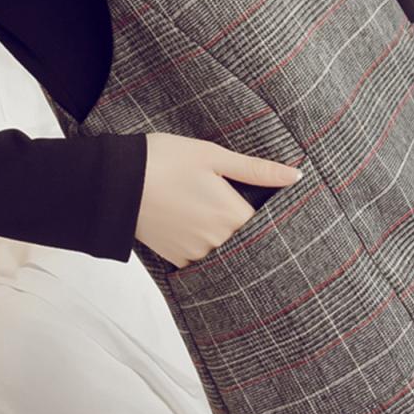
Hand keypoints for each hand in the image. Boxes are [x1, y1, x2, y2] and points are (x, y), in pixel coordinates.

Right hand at [135, 132, 301, 268]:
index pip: (266, 224)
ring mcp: (195, 253)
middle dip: (241, 221)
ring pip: (223, 248)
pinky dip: (200, 240)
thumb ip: (257, 170)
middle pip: (245, 238)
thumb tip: (296, 175)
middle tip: (224, 199)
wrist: (116, 181)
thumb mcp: (213, 156)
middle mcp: (217, 241)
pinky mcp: (176, 258)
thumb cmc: (165, 160)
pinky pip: (200, 255)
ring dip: (220, 232)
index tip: (261, 200)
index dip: (267, 213)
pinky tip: (188, 218)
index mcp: (231, 215)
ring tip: (202, 205)